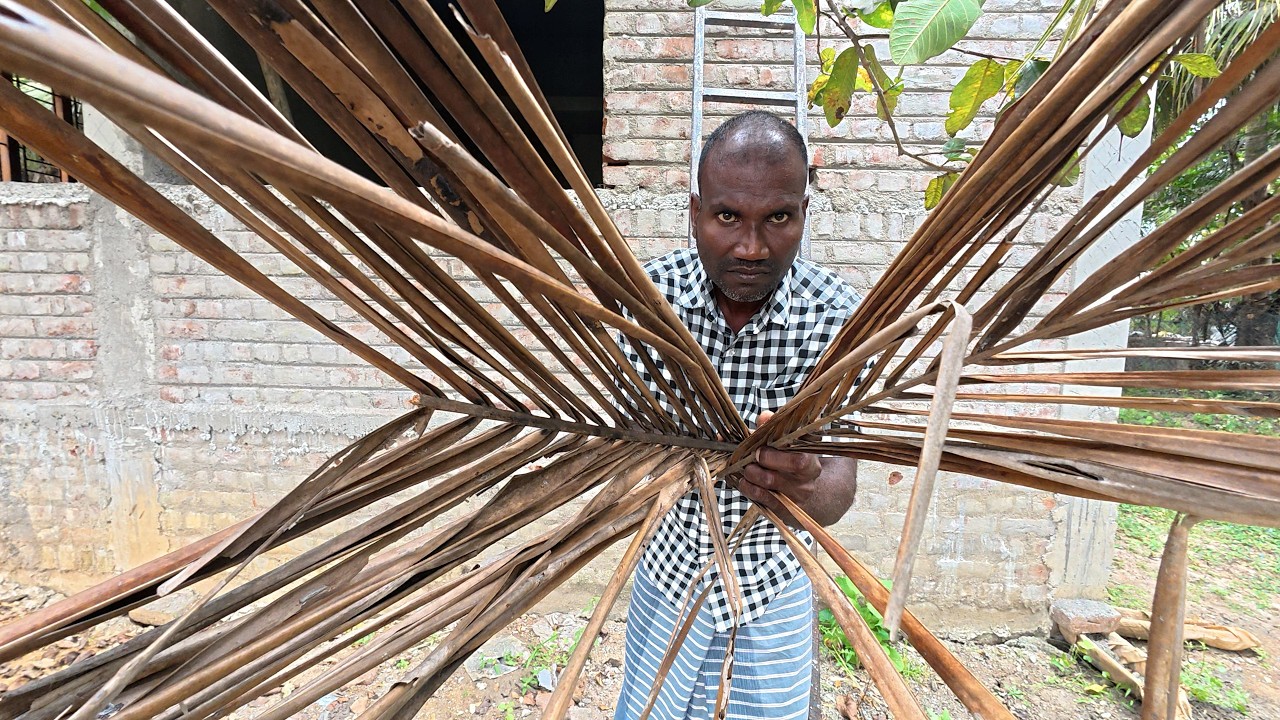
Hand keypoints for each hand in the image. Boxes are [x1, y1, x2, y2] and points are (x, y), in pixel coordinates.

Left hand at [735, 411, 856, 527]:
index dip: (775, 456)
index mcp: (812, 464)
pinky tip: (743, 480)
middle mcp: (805, 484)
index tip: (759, 449)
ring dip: (749, 475)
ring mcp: (793, 499)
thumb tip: (765, 416)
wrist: (812, 497)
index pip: (798, 461)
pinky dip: (747, 488)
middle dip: (758, 465)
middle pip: (775, 477)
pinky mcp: (782, 511)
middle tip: (749, 458)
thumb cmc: (798, 464)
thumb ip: (777, 429)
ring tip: (744, 468)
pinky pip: (760, 500)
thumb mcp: (794, 445)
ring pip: (765, 488)